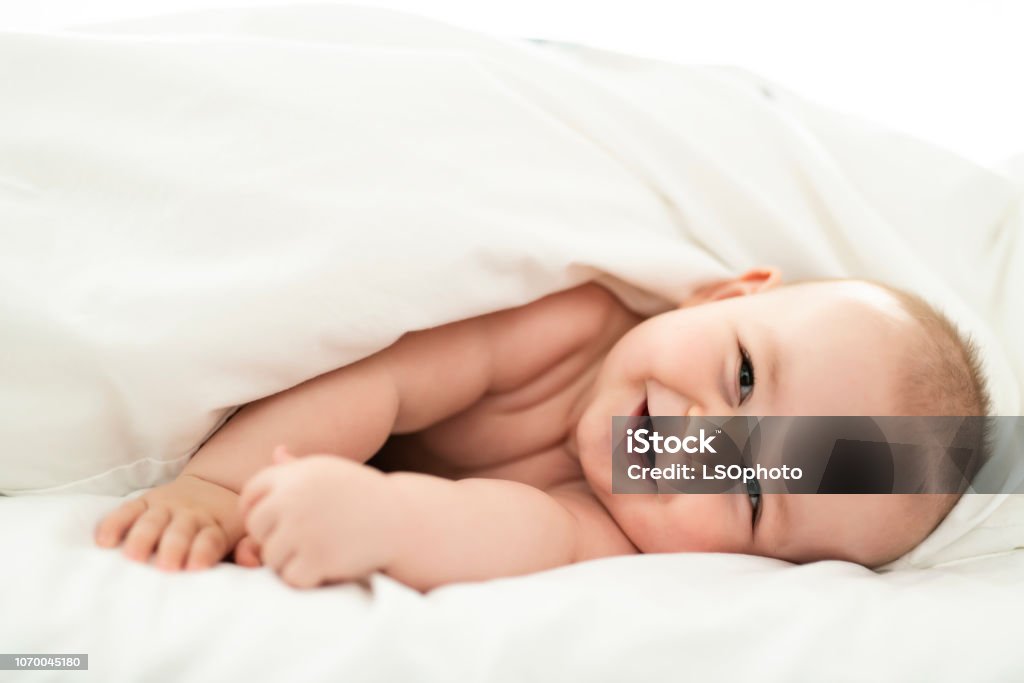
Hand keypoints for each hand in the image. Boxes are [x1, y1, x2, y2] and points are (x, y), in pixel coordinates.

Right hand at [95, 473, 244, 570]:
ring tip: (132, 557)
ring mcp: (166, 506)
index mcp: (218, 525)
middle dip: (173, 547)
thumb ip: (249, 548)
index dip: (204, 552)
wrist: (212, 487)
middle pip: (182, 530)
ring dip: (143, 538)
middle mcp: (192, 514)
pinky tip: (104, 542)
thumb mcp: (245, 533)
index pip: (212, 538)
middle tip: (166, 566)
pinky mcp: (145, 502)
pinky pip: (127, 511)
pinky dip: (114, 524)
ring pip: (153, 521)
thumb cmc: (226, 524)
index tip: (196, 567)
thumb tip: (251, 559)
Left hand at [238, 446, 395, 588]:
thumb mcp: (334, 474)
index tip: (273, 520)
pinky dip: (307, 578)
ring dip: (289, 561)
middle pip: (256, 527)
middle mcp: (295, 497)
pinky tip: (326, 566)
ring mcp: (304, 530)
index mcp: (297, 474)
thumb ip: (299, 468)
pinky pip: (291, 578)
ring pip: (270, 556)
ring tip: (318, 551)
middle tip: (300, 540)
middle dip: (272, 537)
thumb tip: (276, 451)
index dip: (255, 509)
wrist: (404, 521)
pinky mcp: (316, 559)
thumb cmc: (366, 497)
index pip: (251, 492)